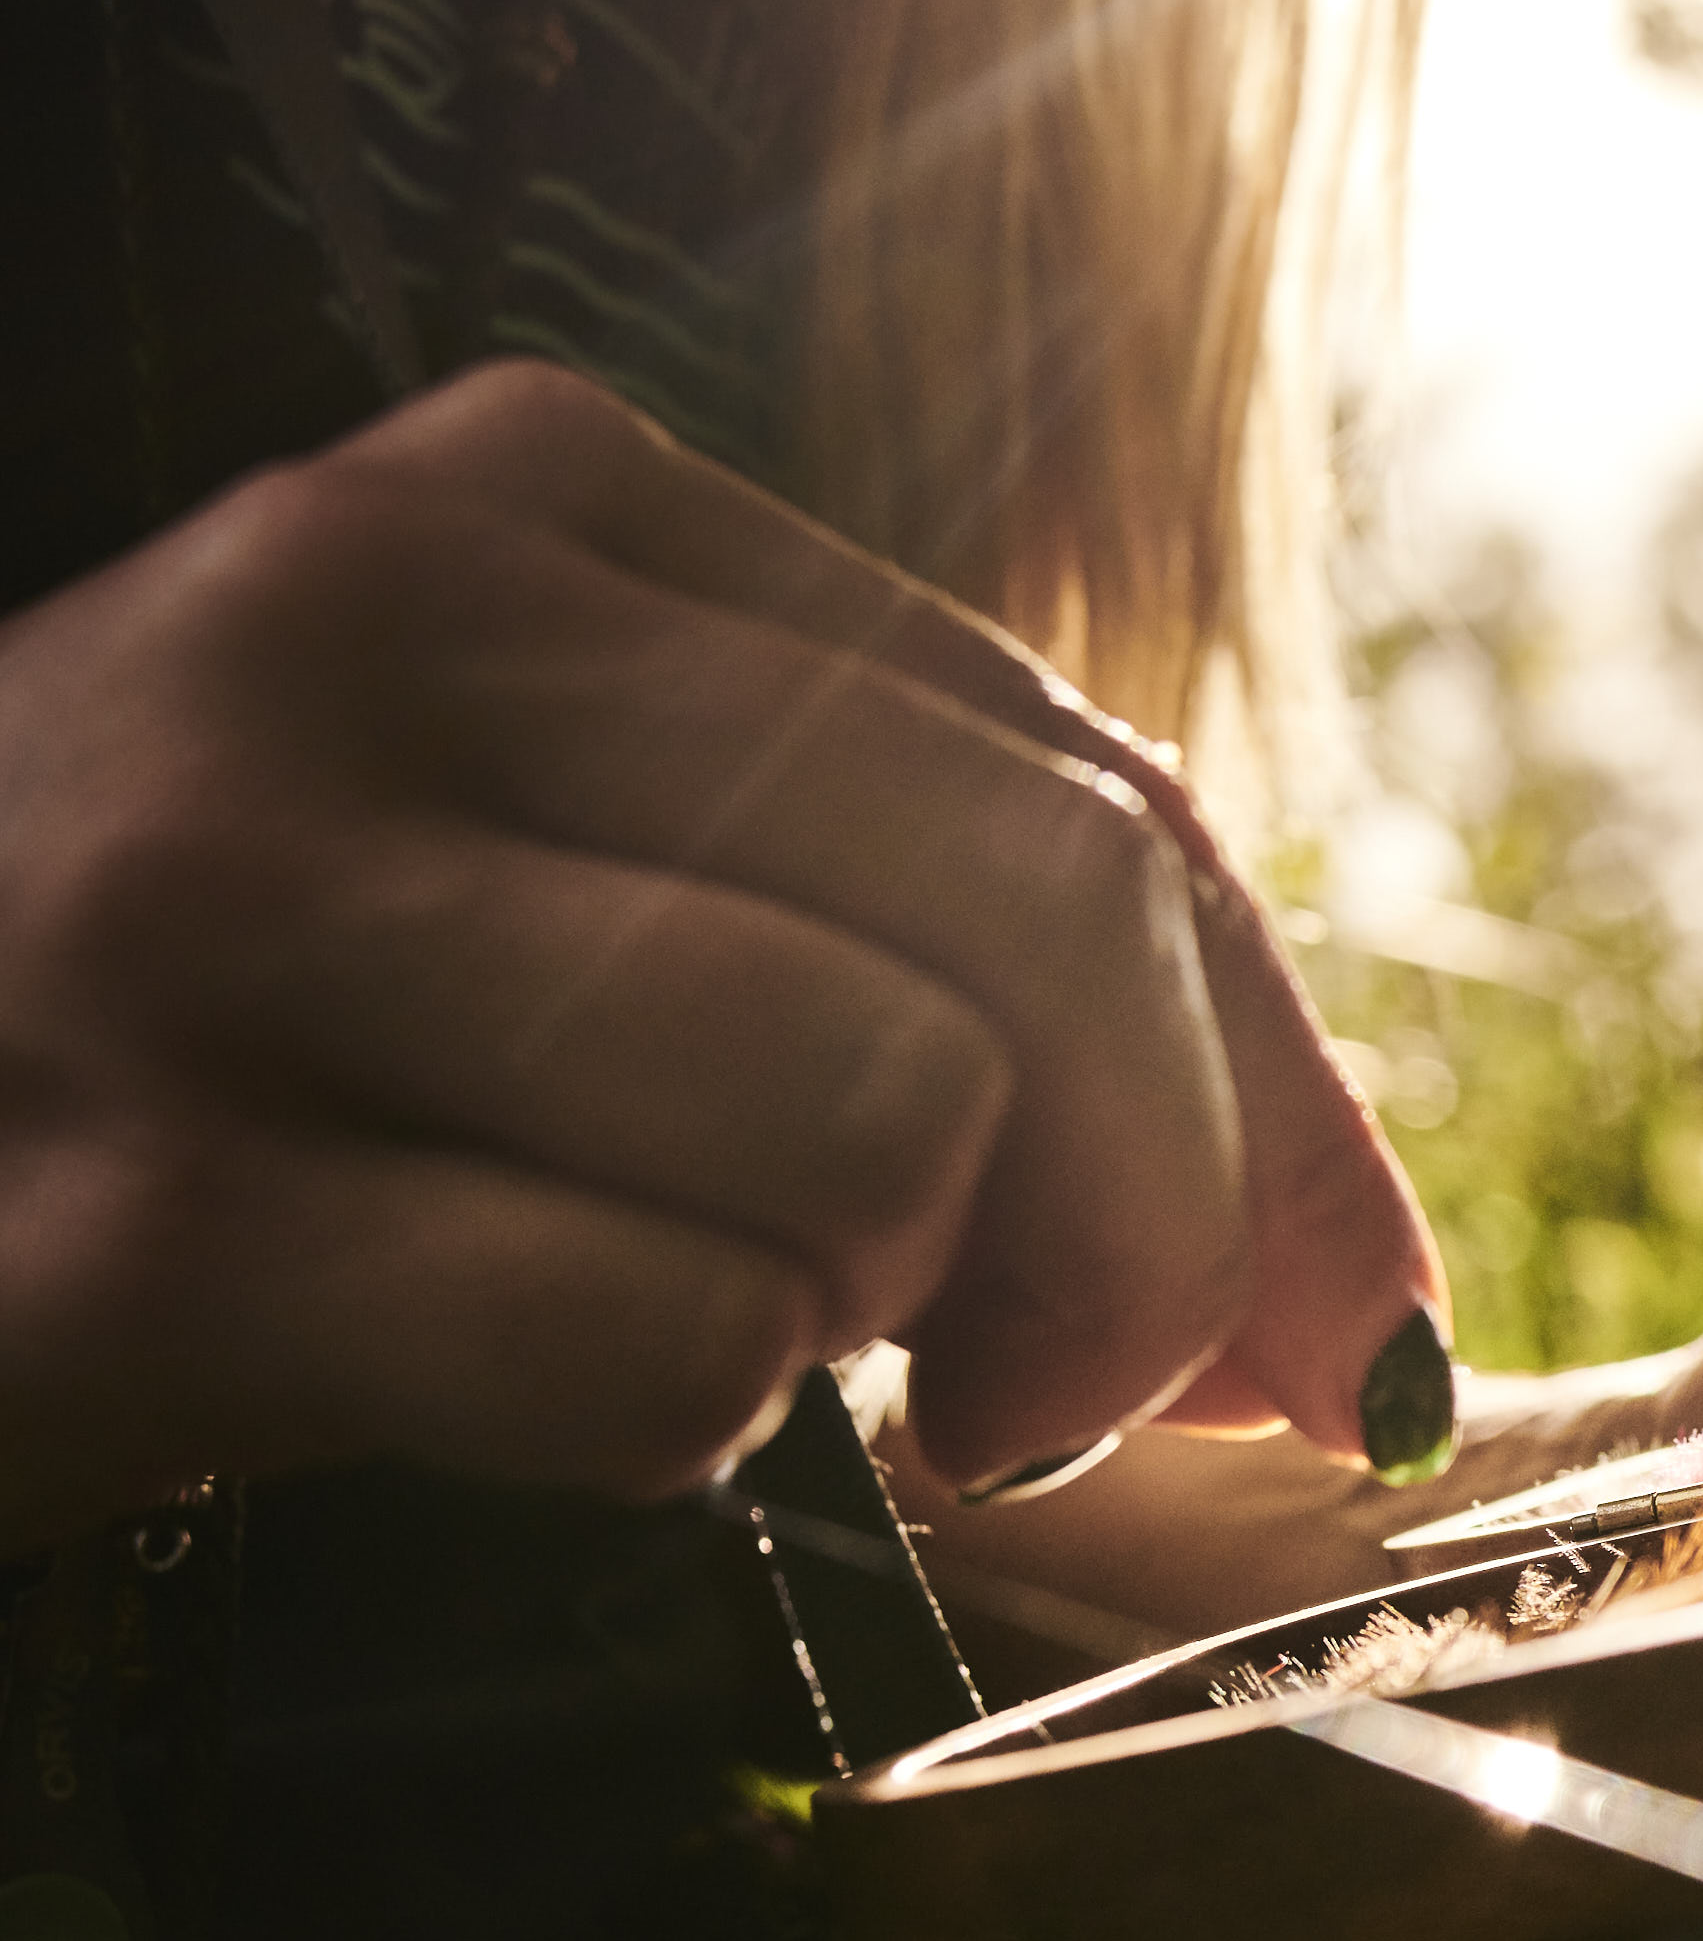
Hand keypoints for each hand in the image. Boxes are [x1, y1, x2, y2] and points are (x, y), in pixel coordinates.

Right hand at [0, 368, 1442, 1535]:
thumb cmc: (170, 1025)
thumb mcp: (509, 850)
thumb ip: (903, 939)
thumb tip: (1331, 1282)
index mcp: (518, 506)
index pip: (1085, 787)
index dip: (1280, 1100)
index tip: (1317, 1331)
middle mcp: (364, 638)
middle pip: (1039, 926)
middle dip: (1142, 1225)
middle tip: (1018, 1390)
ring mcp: (220, 914)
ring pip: (877, 1125)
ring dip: (872, 1320)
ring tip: (729, 1346)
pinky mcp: (132, 1226)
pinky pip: (646, 1357)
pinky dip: (658, 1434)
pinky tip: (509, 1391)